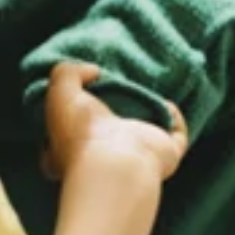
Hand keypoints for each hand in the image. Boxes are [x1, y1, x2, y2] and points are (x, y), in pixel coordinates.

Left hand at [41, 62, 185, 185]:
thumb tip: (93, 71)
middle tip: (118, 85)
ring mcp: (137, 156)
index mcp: (75, 148)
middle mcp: (106, 155)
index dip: (78, 108)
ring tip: (144, 89)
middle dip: (117, 108)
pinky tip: (165, 103)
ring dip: (148, 112)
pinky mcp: (165, 155)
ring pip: (145, 133)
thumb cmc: (81, 133)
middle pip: (113, 129)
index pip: (73, 129)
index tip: (86, 88)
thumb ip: (67, 73)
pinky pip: (175, 134)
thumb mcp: (59, 92)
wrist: (113, 164)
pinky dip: (173, 118)